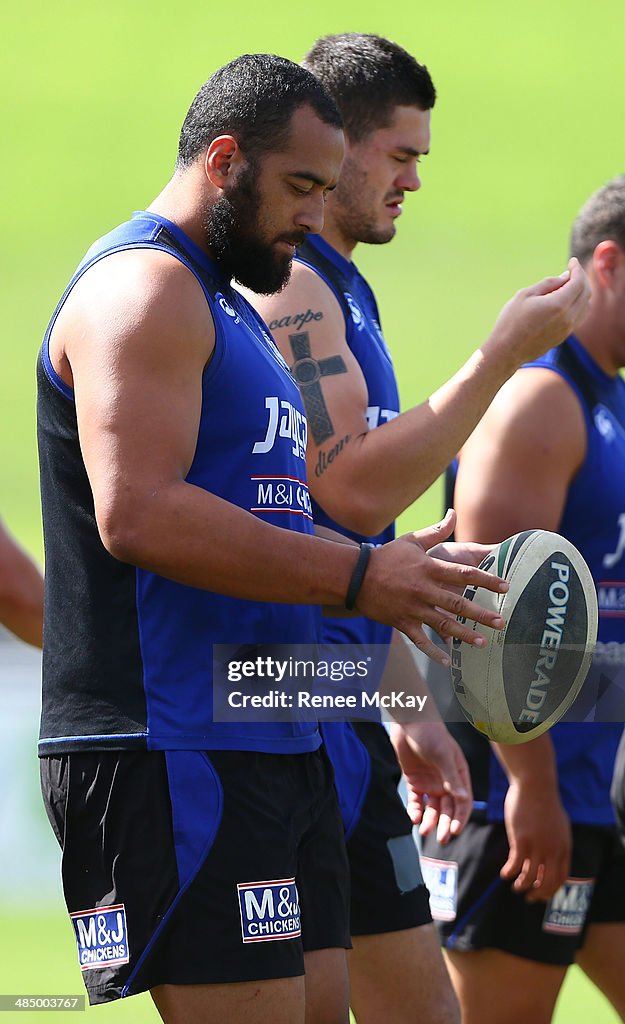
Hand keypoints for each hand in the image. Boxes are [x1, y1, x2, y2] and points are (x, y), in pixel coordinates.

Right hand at [358, 509, 507, 664]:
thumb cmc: (387, 557)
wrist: (355, 576)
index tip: (505, 587)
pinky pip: (420, 640)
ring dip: (464, 635)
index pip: (464, 574)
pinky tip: (448, 661)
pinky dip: (434, 651)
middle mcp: (423, 589)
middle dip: (481, 614)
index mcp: (429, 568)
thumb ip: (436, 531)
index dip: (486, 580)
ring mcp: (412, 608)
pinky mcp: (402, 622)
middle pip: (458, 604)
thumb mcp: (412, 541)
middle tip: (501, 623)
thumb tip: (453, 513)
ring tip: (483, 643)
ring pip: (443, 624)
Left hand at [390, 720, 472, 842]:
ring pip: (432, 808)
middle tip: (441, 839)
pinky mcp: (415, 781)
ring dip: (429, 820)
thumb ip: (452, 777)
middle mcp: (446, 782)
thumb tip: (464, 799)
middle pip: (448, 809)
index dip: (460, 818)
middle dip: (445, 824)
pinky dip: (415, 811)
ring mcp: (430, 783)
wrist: (409, 721)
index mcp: (459, 775)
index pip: (463, 802)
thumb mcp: (443, 755)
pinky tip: (413, 818)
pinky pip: (416, 801)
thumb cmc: (431, 734)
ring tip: (424, 830)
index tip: (454, 831)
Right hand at [487, 257, 590, 371]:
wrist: (506, 351)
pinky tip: (566, 300)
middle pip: (586, 293)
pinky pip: (578, 316)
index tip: (571, 261)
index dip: (577, 269)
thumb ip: (548, 284)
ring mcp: (567, 329)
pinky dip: (578, 304)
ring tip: (568, 284)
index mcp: (558, 305)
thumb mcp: (525, 295)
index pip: (579, 282)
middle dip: (581, 278)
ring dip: (581, 292)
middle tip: (572, 271)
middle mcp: (568, 318)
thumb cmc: (511, 321)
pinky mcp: (563, 337)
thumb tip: (565, 277)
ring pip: (585, 305)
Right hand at [501, 779, 570, 901]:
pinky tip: (504, 873)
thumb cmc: (544, 802)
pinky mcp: (521, 840)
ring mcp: (537, 846)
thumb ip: (556, 842)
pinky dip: (509, 873)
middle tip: (529, 898)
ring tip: (515, 886)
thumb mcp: (558, 826)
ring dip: (521, 886)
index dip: (550, 889)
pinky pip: (515, 865)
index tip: (542, 893)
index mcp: (563, 847)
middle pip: (547, 882)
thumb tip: (549, 856)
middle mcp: (553, 850)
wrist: (535, 786)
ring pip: (529, 877)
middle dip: (538, 894)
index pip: (560, 877)